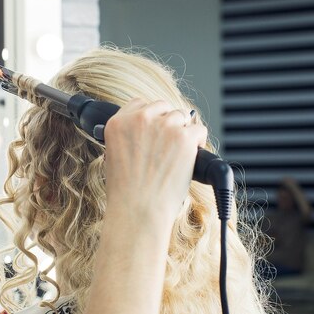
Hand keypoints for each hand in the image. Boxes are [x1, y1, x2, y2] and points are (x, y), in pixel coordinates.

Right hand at [87, 101, 206, 313]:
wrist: (138, 210)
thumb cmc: (126, 192)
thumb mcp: (114, 156)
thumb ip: (128, 137)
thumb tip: (149, 133)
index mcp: (118, 122)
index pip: (139, 104)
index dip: (150, 117)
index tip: (154, 130)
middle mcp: (139, 119)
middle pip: (163, 106)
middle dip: (168, 122)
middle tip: (168, 145)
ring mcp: (163, 126)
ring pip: (183, 116)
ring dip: (183, 132)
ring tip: (178, 155)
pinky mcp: (184, 137)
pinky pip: (199, 129)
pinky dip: (198, 143)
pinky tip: (191, 157)